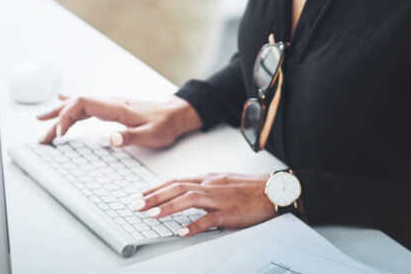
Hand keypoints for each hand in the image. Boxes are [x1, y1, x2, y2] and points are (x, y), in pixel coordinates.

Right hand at [36, 94, 200, 147]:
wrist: (176, 114)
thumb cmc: (165, 125)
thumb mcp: (151, 135)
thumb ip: (130, 137)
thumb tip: (110, 138)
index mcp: (116, 108)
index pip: (83, 104)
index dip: (67, 116)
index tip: (61, 134)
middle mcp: (110, 103)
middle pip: (76, 105)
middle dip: (56, 118)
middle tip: (41, 135)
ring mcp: (110, 104)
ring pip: (79, 105)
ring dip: (60, 113)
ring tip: (41, 120)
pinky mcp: (112, 108)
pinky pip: (86, 106)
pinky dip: (70, 107)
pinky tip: (61, 104)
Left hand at [133, 173, 276, 236]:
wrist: (274, 191)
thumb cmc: (250, 189)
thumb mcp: (223, 182)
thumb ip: (204, 187)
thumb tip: (185, 193)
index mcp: (208, 178)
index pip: (176, 181)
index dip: (156, 188)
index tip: (140, 196)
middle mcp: (210, 185)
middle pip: (177, 187)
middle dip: (154, 196)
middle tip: (136, 205)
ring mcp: (219, 198)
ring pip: (189, 199)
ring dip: (168, 207)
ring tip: (152, 215)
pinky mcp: (229, 212)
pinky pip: (209, 219)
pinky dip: (194, 225)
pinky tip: (182, 232)